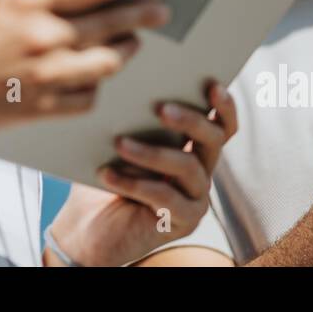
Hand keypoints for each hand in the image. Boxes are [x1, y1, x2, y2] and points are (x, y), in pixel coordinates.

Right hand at [0, 0, 167, 140]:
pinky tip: (98, 79)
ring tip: (133, 43)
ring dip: (126, 50)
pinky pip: (87, 98)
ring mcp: (45, 77)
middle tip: (161, 9)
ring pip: (108, 62)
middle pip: (114, 21)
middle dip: (144, 13)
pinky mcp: (41, 110)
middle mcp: (43, 37)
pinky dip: (96, 87)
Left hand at [46, 81, 237, 266]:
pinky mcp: (183, 222)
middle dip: (191, 120)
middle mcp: (201, 171)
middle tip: (160, 108)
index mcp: (192, 148)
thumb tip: (128, 87)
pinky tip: (107, 174)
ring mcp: (196, 198)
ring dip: (151, 153)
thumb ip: (132, 118)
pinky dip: (134, 183)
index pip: (221, 124)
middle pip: (213, 140)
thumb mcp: (119, 141)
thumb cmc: (105, 175)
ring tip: (119, 142)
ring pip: (187, 167)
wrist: (89, 227)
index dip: (223, 106)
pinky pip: (166, 197)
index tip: (211, 84)